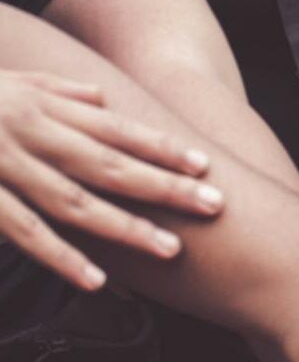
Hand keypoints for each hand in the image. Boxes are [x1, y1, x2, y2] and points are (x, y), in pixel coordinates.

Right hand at [0, 70, 222, 289]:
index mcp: (37, 107)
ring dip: (127, 227)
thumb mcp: (2, 80)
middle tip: (214, 205)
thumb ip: (52, 89)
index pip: (112, 129)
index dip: (160, 148)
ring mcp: (2, 165)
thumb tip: (100, 95)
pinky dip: (62, 257)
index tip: (204, 165)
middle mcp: (28, 133)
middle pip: (109, 164)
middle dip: (165, 186)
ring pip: (75, 201)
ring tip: (170, 248)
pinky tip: (97, 281)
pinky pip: (25, 231)